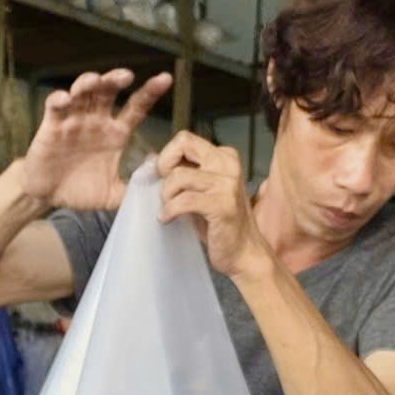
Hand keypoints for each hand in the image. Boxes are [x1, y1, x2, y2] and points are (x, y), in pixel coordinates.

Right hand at [16, 69, 173, 211]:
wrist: (48, 196)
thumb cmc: (81, 190)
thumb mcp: (112, 195)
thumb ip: (133, 189)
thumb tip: (160, 186)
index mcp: (115, 133)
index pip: (136, 108)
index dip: (150, 92)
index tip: (165, 79)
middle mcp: (96, 120)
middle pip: (108, 91)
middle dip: (116, 80)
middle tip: (127, 76)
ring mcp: (74, 120)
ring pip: (82, 92)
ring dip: (88, 83)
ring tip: (95, 81)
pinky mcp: (52, 126)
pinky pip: (55, 107)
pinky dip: (59, 100)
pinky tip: (65, 100)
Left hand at [156, 132, 267, 280]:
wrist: (243, 254)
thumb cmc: (218, 225)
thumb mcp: (199, 192)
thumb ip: (182, 173)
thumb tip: (151, 158)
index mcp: (224, 157)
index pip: (185, 140)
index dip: (167, 156)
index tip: (163, 177)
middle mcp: (227, 164)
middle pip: (182, 145)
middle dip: (164, 167)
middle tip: (163, 191)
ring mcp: (227, 184)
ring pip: (179, 176)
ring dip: (166, 195)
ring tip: (168, 210)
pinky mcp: (222, 205)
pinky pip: (184, 201)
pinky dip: (169, 211)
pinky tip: (167, 219)